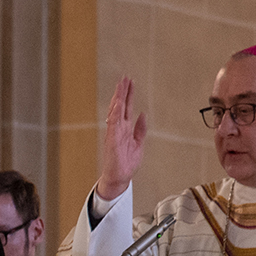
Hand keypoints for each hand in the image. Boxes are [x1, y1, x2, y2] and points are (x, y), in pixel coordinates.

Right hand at [95, 75, 146, 203]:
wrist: (120, 177)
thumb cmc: (127, 163)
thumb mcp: (138, 143)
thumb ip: (140, 129)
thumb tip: (143, 114)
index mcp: (125, 129)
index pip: (126, 108)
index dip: (128, 95)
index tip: (130, 82)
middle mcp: (118, 128)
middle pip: (120, 106)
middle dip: (122, 92)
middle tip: (124, 77)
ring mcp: (114, 133)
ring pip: (115, 112)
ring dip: (118, 98)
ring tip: (120, 85)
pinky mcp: (112, 140)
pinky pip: (113, 124)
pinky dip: (114, 113)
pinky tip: (117, 103)